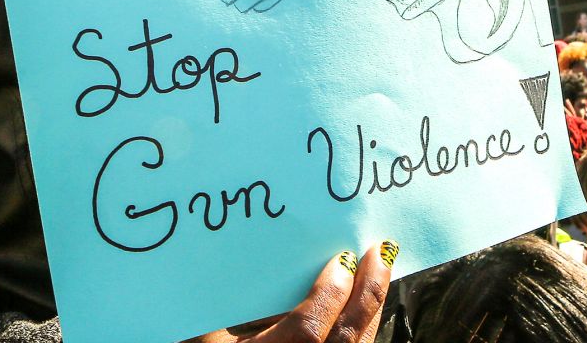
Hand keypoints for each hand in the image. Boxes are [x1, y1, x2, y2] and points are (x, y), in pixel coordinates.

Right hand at [188, 242, 394, 342]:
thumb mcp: (207, 340)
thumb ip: (227, 305)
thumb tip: (245, 256)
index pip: (307, 331)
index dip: (328, 295)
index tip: (344, 259)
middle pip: (345, 337)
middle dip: (367, 293)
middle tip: (379, 252)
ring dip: (371, 308)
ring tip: (379, 270)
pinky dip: (364, 327)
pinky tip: (367, 306)